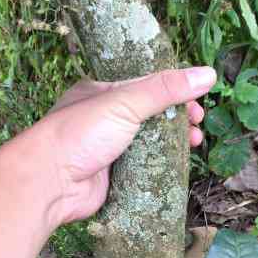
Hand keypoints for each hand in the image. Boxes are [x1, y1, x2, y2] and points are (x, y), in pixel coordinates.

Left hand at [37, 67, 216, 224]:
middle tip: (197, 128)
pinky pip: (143, 169)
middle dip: (177, 121)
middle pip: (151, 117)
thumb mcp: (124, 102)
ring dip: (174, 145)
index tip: (197, 103)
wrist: (49, 182)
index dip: (174, 93)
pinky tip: (178, 168)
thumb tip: (208, 74)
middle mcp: (105, 121)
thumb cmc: (80, 134)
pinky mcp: (114, 177)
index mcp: (102, 94)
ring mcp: (109, 150)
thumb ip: (165, 89)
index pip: (147, 87)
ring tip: (194, 145)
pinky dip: (162, 167)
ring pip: (150, 145)